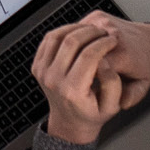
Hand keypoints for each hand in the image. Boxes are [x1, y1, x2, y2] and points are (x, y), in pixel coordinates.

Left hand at [32, 24, 123, 145]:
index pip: (89, 56)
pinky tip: (77, 33)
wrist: (69, 122)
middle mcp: (53, 80)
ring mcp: (42, 72)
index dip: (103, 43)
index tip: (112, 40)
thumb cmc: (92, 113)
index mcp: (72, 91)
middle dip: (91, 32)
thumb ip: (112, 84)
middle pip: (71, 42)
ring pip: (57, 36)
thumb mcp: (112, 106)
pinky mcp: (37, 66)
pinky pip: (49, 40)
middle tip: (103, 33)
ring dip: (77, 28)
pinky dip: (63, 31)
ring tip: (91, 31)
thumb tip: (104, 62)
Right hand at [80, 11, 149, 109]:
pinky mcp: (97, 15)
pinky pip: (78, 29)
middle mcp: (112, 34)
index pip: (92, 67)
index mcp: (123, 54)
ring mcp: (104, 22)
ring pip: (77, 37)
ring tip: (75, 62)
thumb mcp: (142, 86)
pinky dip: (76, 40)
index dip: (83, 77)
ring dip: (73, 49)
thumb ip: (132, 97)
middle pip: (80, 50)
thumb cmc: (145, 65)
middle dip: (75, 62)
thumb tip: (121, 102)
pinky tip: (79, 51)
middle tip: (74, 74)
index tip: (81, 85)